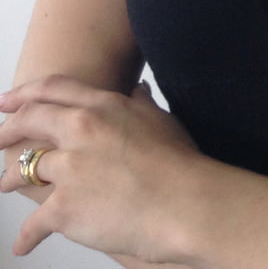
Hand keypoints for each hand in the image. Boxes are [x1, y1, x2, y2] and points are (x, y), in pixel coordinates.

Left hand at [0, 75, 199, 259]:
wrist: (183, 203)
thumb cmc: (179, 162)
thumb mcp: (161, 120)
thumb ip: (142, 103)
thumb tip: (138, 90)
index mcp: (102, 106)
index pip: (53, 89)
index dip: (24, 93)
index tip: (7, 100)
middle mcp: (80, 130)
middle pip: (29, 121)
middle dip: (6, 131)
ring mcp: (69, 169)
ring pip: (22, 169)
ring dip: (9, 178)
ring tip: (6, 185)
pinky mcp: (63, 208)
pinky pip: (32, 223)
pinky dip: (25, 237)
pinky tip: (22, 245)